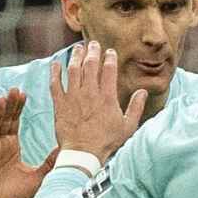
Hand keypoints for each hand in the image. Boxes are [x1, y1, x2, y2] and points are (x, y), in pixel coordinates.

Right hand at [0, 88, 57, 197]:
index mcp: (11, 146)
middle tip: (15, 89)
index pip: (14, 122)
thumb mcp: (37, 177)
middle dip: (9, 105)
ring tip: (2, 100)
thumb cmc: (12, 194)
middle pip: (3, 121)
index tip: (24, 94)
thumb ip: (49, 163)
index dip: (18, 108)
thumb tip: (65, 150)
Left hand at [49, 41, 148, 163]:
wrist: (83, 153)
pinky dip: (55, 72)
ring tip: (78, 48)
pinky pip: (55, 83)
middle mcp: (89, 93)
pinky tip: (55, 63)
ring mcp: (73, 97)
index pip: (109, 70)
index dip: (110, 58)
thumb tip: (143, 92)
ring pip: (73, 70)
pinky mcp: (60, 104)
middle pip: (90, 65)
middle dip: (93, 51)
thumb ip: (136, 107)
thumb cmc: (107, 142)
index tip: (110, 52)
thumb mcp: (128, 126)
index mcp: (107, 98)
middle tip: (93, 43)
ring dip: (76, 56)